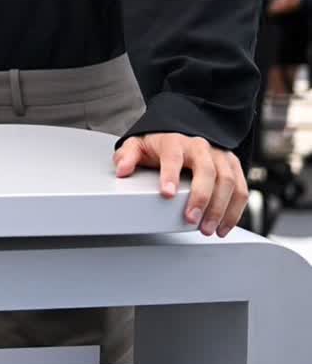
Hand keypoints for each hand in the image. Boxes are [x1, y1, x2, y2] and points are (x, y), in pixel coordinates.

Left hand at [113, 132, 247, 236]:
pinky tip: (223, 227)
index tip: (166, 193)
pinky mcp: (234, 167)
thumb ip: (127, 156)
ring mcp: (220, 157)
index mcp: (175, 142)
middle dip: (201, 198)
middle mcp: (200, 148)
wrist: (181, 134)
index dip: (170, 175)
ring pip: (228, 182)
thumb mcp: (138, 146)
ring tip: (208, 229)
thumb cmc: (160, 145)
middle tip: (191, 219)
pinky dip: (235, 212)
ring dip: (220, 209)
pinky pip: (241, 190)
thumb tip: (121, 170)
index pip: (173, 157)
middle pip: (207, 171)